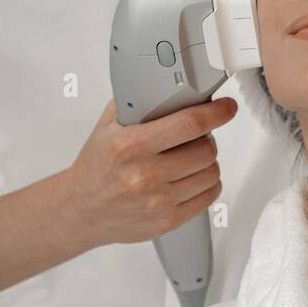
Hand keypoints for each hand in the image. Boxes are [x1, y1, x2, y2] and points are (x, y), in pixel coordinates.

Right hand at [63, 97, 237, 247]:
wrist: (81, 210)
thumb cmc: (97, 167)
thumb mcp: (107, 127)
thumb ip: (137, 104)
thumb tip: (170, 86)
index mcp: (129, 145)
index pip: (188, 124)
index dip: (215, 113)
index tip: (225, 108)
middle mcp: (144, 175)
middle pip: (205, 149)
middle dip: (206, 139)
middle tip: (196, 138)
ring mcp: (157, 201)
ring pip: (211, 173)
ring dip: (208, 162)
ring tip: (191, 159)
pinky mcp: (167, 220)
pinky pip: (209, 196)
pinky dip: (207, 184)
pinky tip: (193, 178)